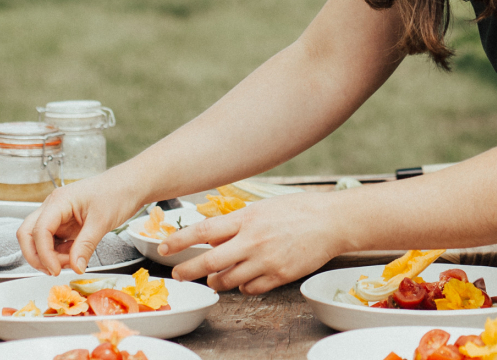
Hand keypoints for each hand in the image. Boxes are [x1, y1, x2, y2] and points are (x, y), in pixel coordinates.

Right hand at [16, 172, 148, 275]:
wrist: (131, 185)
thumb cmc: (118, 192)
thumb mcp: (102, 221)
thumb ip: (86, 245)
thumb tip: (75, 267)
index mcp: (59, 201)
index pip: (39, 230)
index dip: (43, 253)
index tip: (55, 269)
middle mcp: (53, 207)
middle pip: (28, 234)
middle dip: (36, 255)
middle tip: (53, 270)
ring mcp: (58, 215)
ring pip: (38, 239)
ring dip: (49, 255)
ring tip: (71, 261)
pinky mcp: (65, 223)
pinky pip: (53, 241)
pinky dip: (58, 252)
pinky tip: (74, 254)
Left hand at [163, 192, 339, 294]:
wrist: (332, 222)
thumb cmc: (299, 210)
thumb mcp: (263, 208)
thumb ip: (237, 223)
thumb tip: (212, 239)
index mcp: (248, 219)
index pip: (204, 231)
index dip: (180, 240)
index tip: (163, 247)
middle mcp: (254, 240)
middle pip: (209, 262)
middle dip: (187, 270)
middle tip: (178, 274)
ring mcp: (267, 260)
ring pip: (228, 280)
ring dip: (217, 281)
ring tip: (217, 277)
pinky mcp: (280, 276)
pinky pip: (250, 288)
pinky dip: (243, 286)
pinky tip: (246, 278)